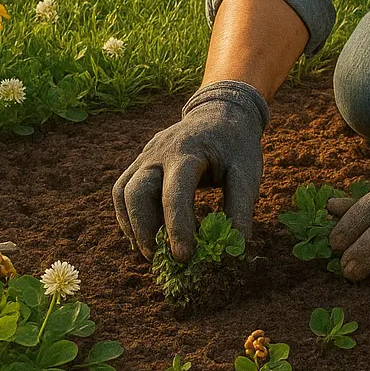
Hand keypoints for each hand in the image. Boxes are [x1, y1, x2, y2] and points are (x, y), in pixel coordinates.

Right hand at [113, 80, 268, 260]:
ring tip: (153, 251)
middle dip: (145, 230)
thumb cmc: (234, 145)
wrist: (219, 113)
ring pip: (123, 193)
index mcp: (187, 152)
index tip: (184, 257)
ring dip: (133, 226)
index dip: (177, 227)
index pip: (175, 193)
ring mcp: (145, 156)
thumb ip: (241, 205)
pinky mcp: (140, 163)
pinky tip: (144, 236)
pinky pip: (122, 190)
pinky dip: (128, 216)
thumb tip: (236, 244)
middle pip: (136, 192)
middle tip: (163, 258)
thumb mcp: (247, 170)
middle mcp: (158, 153)